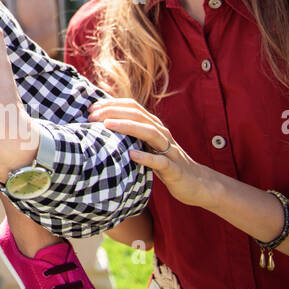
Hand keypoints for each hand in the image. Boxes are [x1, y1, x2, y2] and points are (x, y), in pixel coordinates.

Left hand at [88, 97, 211, 206]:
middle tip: (92, 116)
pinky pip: (161, 162)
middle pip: (139, 116)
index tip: (91, 109)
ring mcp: (170, 151)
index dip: (112, 105)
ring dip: (127, 127)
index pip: (133, 108)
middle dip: (114, 112)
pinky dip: (147, 157)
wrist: (197, 184)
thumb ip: (131, 136)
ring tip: (107, 126)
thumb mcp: (147, 147)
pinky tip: (132, 155)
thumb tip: (102, 128)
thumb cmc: (165, 163)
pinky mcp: (175, 169)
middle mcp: (162, 134)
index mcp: (154, 127)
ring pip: (150, 133)